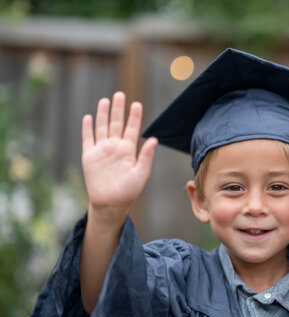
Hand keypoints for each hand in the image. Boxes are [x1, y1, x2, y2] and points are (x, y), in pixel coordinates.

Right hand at [81, 92, 156, 216]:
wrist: (110, 204)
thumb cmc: (129, 191)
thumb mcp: (141, 174)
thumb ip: (146, 156)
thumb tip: (153, 139)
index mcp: (129, 150)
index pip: (132, 129)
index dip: (134, 117)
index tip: (137, 104)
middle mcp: (115, 147)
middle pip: (116, 124)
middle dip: (118, 109)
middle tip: (120, 94)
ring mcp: (102, 151)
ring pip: (102, 128)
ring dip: (103, 114)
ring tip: (106, 100)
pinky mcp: (89, 156)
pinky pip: (88, 139)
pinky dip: (88, 128)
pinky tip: (89, 117)